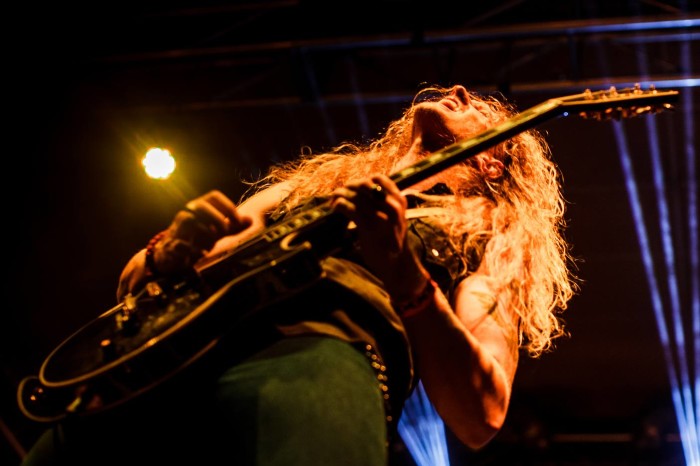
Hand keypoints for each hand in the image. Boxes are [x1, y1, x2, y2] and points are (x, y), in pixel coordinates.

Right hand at [153, 190, 251, 273]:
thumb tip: (251, 220)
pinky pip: (180, 242)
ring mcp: (177, 227)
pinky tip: (204, 254)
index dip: (228, 206)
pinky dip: (194, 249)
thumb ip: (233, 226)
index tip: (238, 220)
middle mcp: (187, 213)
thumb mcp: (218, 232)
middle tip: (225, 231)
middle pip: (200, 205)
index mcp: (200, 207)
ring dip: (205, 231)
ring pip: (188, 219)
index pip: (214, 196)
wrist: (173, 254)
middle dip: (216, 218)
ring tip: (213, 242)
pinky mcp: (171, 243)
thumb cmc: (198, 238)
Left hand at [329, 175, 426, 297]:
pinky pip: (350, 208)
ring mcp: (381, 215)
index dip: (362, 181)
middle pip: (364, 185)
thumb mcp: (395, 217)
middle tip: (339, 193)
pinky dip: (340, 205)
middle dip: (348, 187)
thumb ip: (384, 203)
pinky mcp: (369, 226)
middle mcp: (392, 205)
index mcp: (399, 200)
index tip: (353, 188)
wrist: (396, 264)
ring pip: (355, 195)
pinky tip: (335, 207)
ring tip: (334, 200)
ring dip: (340, 195)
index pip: (378, 179)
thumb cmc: (391, 240)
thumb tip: (359, 189)